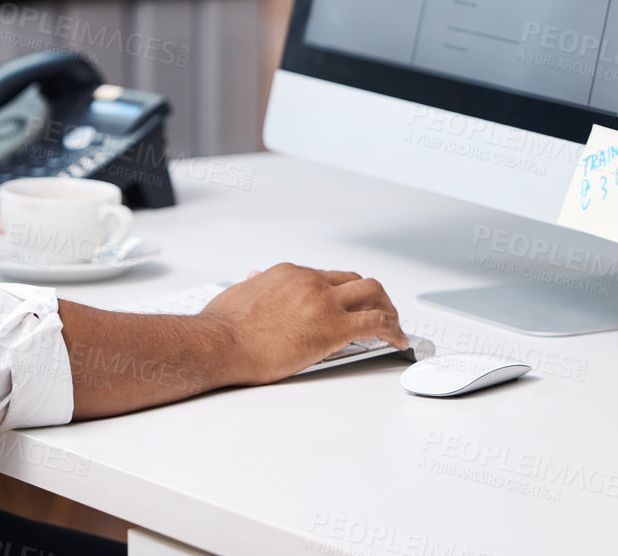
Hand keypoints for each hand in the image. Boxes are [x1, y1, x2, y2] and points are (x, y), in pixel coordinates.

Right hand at [197, 263, 408, 385]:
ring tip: (395, 327)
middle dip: (372, 296)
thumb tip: (255, 276)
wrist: (219, 343)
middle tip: (380, 313)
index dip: (343, 293)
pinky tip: (398, 342)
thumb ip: (253, 284)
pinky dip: (393, 331)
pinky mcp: (334, 327)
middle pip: (355, 280)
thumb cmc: (223, 326)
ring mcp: (324, 301)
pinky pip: (376, 323)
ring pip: (373, 293)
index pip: (328, 277)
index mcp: (289, 274)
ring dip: (388, 309)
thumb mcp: (238, 293)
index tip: (348, 306)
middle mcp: (310, 281)